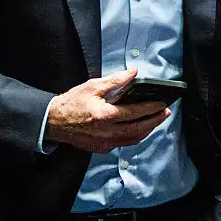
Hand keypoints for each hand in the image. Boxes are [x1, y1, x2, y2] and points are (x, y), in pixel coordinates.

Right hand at [45, 67, 169, 152]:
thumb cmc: (71, 103)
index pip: (134, 113)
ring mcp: (105, 142)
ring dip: (147, 129)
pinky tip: (139, 128)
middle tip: (165, 113)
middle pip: (138, 129)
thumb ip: (115, 80)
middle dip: (155, 121)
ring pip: (133, 139)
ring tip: (156, 120)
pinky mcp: (102, 148)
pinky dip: (135, 135)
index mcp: (104, 116)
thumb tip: (133, 72)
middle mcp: (107, 132)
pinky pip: (124, 143)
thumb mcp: (92, 86)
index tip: (162, 104)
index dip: (151, 108)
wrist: (54, 122)